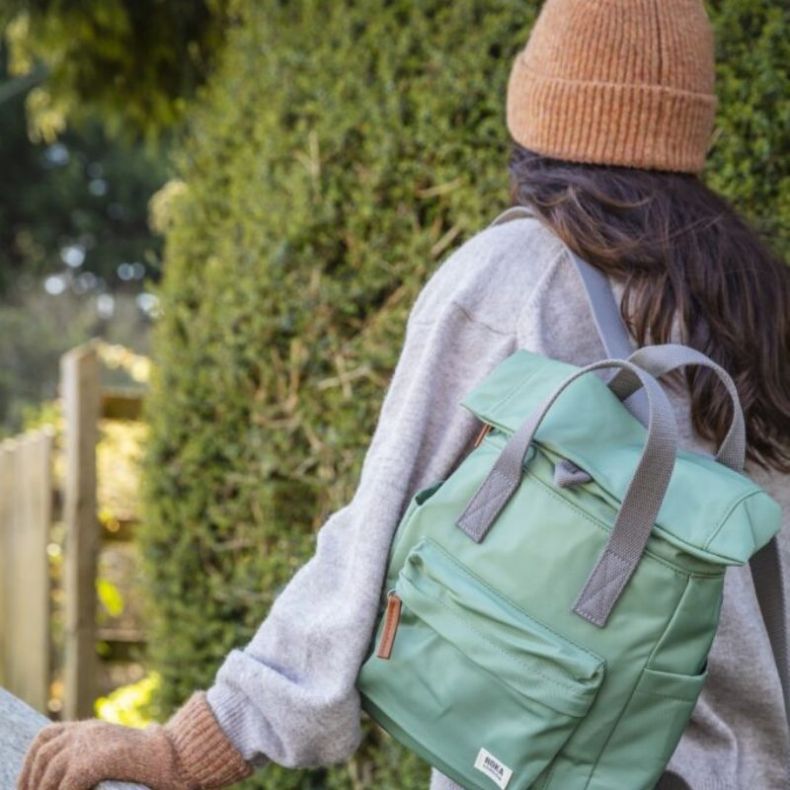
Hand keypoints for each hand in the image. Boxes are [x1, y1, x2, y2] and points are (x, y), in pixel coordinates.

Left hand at [17, 717, 187, 789]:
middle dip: (32, 782)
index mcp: (89, 728)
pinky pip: (68, 783)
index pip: (45, 737)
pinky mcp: (98, 758)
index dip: (30, 763)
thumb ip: (92, 755)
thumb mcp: (113, 751)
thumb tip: (65, 778)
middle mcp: (86, 730)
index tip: (27, 786)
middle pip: (43, 754)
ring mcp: (91, 742)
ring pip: (51, 771)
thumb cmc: (150, 760)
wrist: (177, 754)